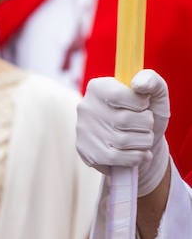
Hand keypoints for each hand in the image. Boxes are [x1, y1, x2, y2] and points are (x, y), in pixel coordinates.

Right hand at [77, 71, 171, 194]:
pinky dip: (136, 157)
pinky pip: (117, 158)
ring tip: (141, 139)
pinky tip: (138, 153)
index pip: (121, 95)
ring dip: (143, 142)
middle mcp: (86, 107)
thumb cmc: (146, 115)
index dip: (141, 104)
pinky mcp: (86, 152)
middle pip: (125, 120)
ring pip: (123, 141)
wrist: (138, 144)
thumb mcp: (154, 95)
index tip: (143, 106)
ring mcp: (84, 131)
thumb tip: (139, 84)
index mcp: (98, 87)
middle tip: (144, 125)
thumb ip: (151, 81)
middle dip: (145, 126)